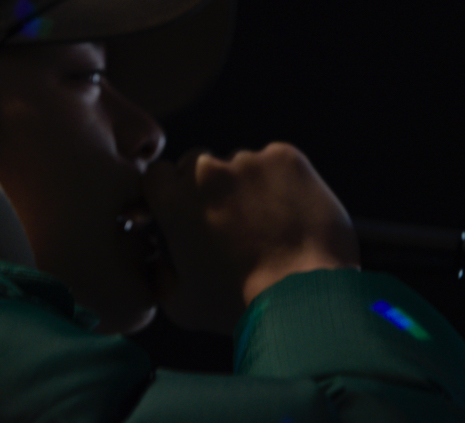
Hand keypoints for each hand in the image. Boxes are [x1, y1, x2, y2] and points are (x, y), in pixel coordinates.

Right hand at [142, 142, 359, 334]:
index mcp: (174, 201)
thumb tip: (159, 261)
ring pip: (240, 164)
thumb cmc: (241, 305)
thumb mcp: (182, 306)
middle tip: (230, 219)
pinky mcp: (285, 157)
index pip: (159, 175)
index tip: (186, 209)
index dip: (171, 192)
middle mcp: (207, 171)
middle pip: (197, 164)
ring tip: (270, 225)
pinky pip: (276, 163)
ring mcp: (248, 160)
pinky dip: (281, 182)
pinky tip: (292, 214)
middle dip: (208, 185)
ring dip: (247, 185)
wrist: (305, 296)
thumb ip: (160, 276)